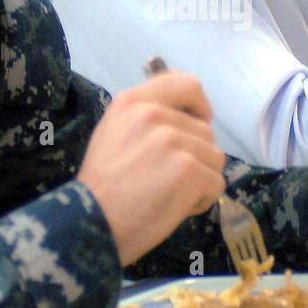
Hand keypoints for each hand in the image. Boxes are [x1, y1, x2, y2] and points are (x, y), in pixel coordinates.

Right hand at [78, 72, 225, 264]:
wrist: (91, 223)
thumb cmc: (103, 185)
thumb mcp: (114, 131)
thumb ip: (147, 112)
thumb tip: (187, 93)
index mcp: (133, 101)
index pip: (187, 84)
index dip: (200, 106)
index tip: (198, 123)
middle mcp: (153, 114)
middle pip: (205, 131)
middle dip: (195, 157)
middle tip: (164, 178)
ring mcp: (172, 140)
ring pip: (214, 157)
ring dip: (200, 179)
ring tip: (168, 193)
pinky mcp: (188, 169)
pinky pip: (216, 183)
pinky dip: (202, 200)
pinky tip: (174, 207)